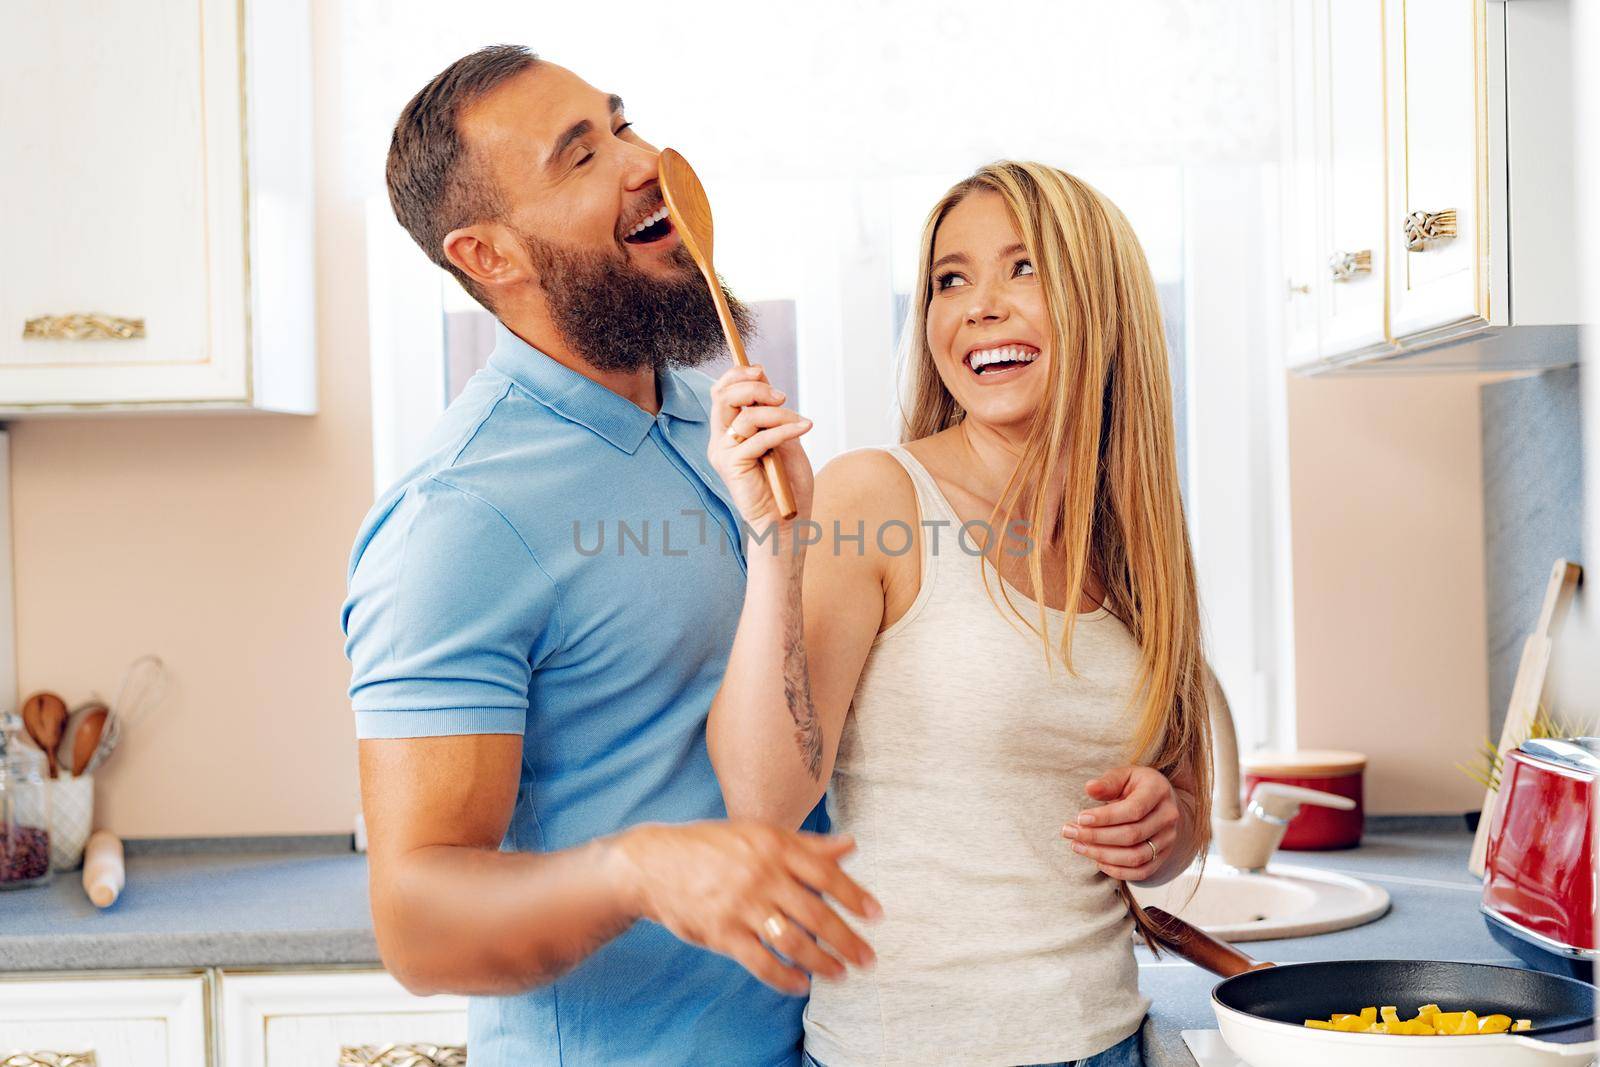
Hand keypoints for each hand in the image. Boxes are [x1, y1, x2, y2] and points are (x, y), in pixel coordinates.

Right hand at [612, 820, 879, 994]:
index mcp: (773, 846)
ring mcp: (740, 906)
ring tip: (839, 974)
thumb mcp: (759, 834)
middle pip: (815, 914)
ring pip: (792, 941)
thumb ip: (807, 844)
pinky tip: (801, 984)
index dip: (854, 896)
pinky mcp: (721, 933)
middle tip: (867, 959)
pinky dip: (785, 977)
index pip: (825, 874)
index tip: (876, 916)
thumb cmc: (713, 847)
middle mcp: (760, 874)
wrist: (654, 863)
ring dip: (822, 963)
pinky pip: (761, 962)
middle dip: (847, 940)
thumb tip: (851, 845)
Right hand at [706, 365, 814, 531]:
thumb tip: (766, 385)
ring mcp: (723, 453)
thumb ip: (773, 415)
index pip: (721, 393)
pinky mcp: (732, 465)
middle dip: (753, 387)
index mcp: (730, 432)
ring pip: (744, 415)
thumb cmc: (787, 485)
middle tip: (781, 396)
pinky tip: (804, 429)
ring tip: (800, 423)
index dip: (737, 375)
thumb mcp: (786, 440)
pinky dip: (784, 430)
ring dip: (778, 414)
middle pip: (723, 396)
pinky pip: (758, 437)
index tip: (761, 371)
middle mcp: (721, 440)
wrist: (787, 521)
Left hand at [1061, 765, 1181, 881]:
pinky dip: (1117, 871)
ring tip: (1078, 846)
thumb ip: (1108, 782)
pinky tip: (1097, 861)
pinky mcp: (1163, 856)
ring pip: (1135, 857)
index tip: (1080, 818)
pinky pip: (1141, 872)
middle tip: (1070, 832)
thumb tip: (1090, 788)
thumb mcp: (1124, 776)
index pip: (1133, 810)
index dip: (1105, 817)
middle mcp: (1168, 816)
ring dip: (1102, 855)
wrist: (1161, 802)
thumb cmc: (1136, 786)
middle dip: (1096, 836)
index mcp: (1158, 791)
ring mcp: (1168, 839)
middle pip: (1131, 835)